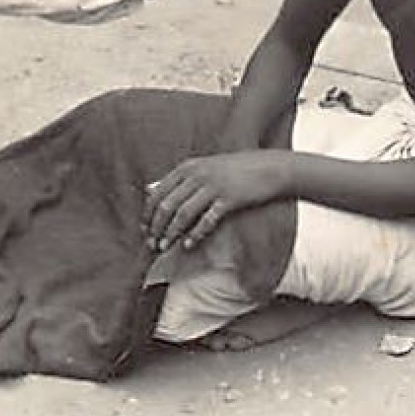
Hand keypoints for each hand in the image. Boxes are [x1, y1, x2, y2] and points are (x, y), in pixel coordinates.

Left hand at [144, 150, 290, 250]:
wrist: (270, 168)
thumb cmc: (236, 170)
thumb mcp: (204, 167)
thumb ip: (179, 179)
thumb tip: (150, 190)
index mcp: (187, 167)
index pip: (158, 192)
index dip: (148, 213)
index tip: (144, 229)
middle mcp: (197, 174)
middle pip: (167, 205)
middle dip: (156, 227)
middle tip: (151, 244)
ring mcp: (213, 186)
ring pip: (183, 214)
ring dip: (171, 234)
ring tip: (164, 248)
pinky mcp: (229, 199)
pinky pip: (206, 220)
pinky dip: (195, 234)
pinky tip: (188, 246)